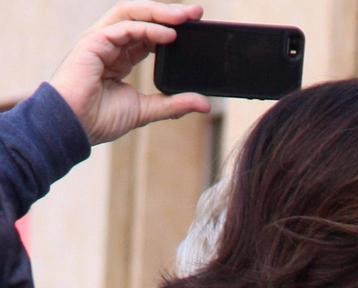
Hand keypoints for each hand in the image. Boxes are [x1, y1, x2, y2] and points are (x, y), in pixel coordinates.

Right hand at [48, 1, 210, 144]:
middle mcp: (110, 43)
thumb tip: (205, 104)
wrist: (74, 127)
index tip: (196, 27)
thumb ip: (174, 104)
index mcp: (121, 56)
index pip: (148, 33)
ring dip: (160, 13)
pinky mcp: (93, 43)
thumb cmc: (100, 118)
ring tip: (185, 18)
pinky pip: (123, 28)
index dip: (171, 27)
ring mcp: (100, 41)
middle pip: (141, 17)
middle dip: (169, 13)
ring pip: (131, 14)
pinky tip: (168, 35)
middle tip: (197, 14)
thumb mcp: (146, 110)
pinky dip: (147, 29)